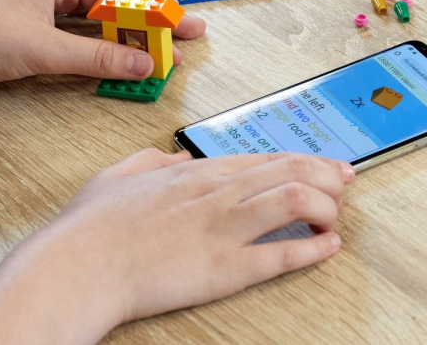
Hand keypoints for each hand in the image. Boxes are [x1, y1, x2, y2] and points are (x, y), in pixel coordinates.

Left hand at [0, 0, 205, 93]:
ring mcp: (44, 3)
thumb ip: (96, 56)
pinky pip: (80, 33)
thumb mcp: (41, 49)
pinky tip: (123, 57)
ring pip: (100, 17)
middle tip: (189, 36)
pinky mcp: (33, 25)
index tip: (188, 28)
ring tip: (164, 49)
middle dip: (153, 20)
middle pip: (116, 0)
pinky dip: (103, 46)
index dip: (159, 12)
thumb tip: (143, 62)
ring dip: (130, 34)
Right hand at [0, 150, 352, 344]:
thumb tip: (170, 158)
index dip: (299, 159)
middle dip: (325, 173)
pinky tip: (328, 246)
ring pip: (294, 201)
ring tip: (337, 214)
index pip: (260, 159)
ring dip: (325, 205)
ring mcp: (224, 228)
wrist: (79, 264)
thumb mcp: (117, 176)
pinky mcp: (226, 267)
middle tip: (346, 178)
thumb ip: (148, 162)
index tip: (321, 162)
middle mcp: (216, 193)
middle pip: (287, 172)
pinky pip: (281, 253)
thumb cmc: (91, 225)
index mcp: (193, 173)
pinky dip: (312, 248)